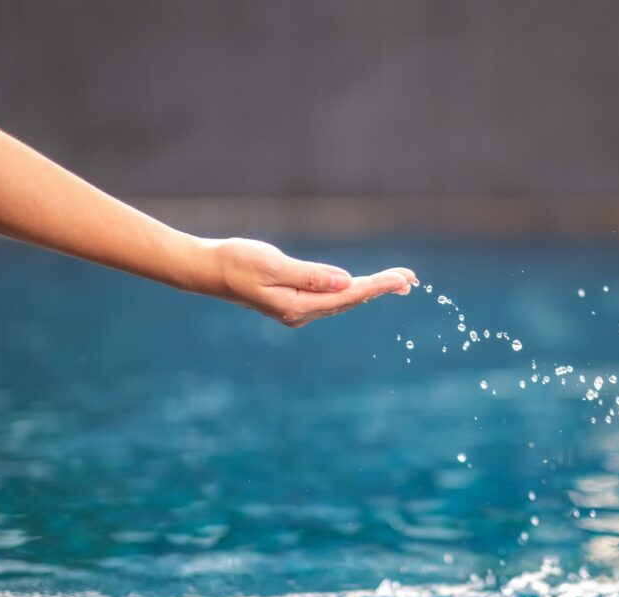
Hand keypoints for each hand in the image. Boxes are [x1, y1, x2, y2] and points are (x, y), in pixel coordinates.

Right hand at [204, 238, 415, 326]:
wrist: (206, 269)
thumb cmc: (236, 262)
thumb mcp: (274, 264)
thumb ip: (311, 275)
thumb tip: (346, 281)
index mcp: (298, 306)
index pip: (349, 295)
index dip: (378, 286)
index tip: (404, 278)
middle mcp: (301, 313)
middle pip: (350, 300)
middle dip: (381, 288)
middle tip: (412, 279)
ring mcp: (297, 310)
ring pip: (342, 300)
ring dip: (369, 290)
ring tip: (398, 282)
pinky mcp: (292, 302)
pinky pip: (330, 298)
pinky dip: (351, 290)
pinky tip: (364, 287)